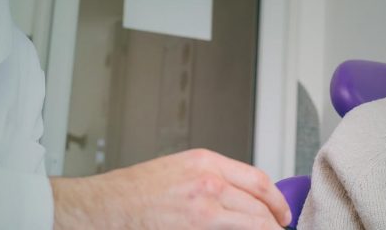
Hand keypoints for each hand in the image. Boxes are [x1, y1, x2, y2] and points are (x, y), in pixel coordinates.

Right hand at [51, 149, 291, 228]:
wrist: (104, 207)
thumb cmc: (132, 191)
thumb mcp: (178, 170)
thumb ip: (211, 179)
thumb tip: (239, 196)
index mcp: (205, 162)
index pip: (258, 179)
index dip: (276, 200)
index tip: (281, 212)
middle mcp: (209, 182)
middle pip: (260, 204)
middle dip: (274, 221)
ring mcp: (204, 208)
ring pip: (254, 223)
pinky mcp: (197, 228)